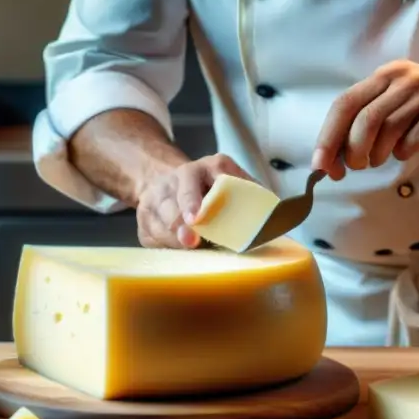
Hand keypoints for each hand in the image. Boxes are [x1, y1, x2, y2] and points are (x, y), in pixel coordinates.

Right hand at [135, 154, 254, 248]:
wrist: (171, 181)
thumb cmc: (211, 187)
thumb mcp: (232, 178)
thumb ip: (250, 192)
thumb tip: (274, 215)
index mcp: (200, 170)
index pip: (190, 185)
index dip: (192, 202)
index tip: (196, 218)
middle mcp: (174, 181)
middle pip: (171, 208)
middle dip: (181, 227)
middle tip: (191, 241)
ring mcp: (155, 199)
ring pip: (159, 225)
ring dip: (173, 240)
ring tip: (187, 247)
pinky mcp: (144, 219)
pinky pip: (150, 237)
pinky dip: (164, 245)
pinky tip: (176, 248)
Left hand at [311, 60, 418, 178]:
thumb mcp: (393, 107)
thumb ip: (364, 122)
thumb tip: (331, 156)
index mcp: (385, 75)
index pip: (345, 103)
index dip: (328, 136)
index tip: (320, 164)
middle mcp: (404, 78)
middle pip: (364, 119)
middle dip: (352, 151)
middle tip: (354, 166)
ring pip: (387, 130)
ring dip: (377, 154)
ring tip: (379, 159)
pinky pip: (412, 140)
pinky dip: (403, 153)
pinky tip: (407, 151)